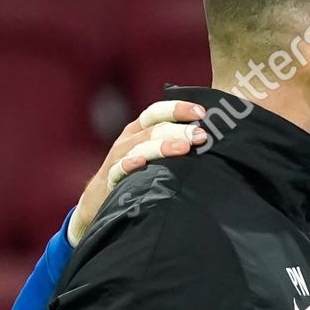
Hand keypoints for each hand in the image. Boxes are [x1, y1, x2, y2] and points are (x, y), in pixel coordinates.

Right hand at [68, 100, 208, 244]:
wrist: (99, 200)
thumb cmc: (137, 173)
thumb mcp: (152, 153)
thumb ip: (175, 143)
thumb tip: (209, 137)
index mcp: (139, 130)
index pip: (157, 112)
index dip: (177, 108)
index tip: (202, 112)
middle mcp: (128, 140)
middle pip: (153, 129)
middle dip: (179, 130)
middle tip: (201, 135)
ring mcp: (118, 158)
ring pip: (140, 147)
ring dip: (162, 146)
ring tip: (184, 148)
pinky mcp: (110, 178)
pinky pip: (120, 169)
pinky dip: (130, 165)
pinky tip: (142, 163)